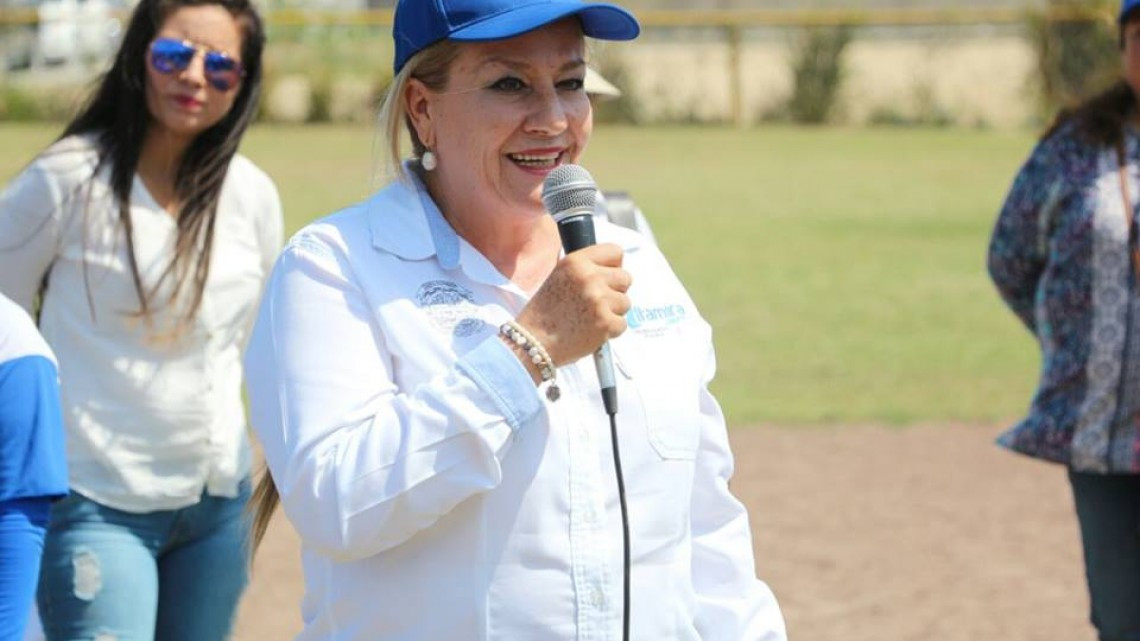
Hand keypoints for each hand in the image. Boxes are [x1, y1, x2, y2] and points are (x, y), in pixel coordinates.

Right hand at [515, 243, 631, 367]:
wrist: (533, 341)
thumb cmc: (545, 312)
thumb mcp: (559, 276)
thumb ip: (586, 269)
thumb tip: (614, 270)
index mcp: (576, 261)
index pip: (615, 252)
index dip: (613, 267)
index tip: (606, 278)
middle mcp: (589, 277)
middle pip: (625, 277)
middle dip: (615, 291)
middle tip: (595, 303)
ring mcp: (599, 300)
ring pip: (625, 302)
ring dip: (612, 312)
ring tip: (589, 318)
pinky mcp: (606, 322)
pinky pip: (622, 324)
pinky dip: (610, 331)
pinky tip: (591, 331)